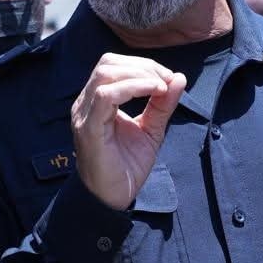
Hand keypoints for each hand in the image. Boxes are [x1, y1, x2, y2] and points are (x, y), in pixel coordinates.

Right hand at [70, 53, 185, 208]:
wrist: (113, 199)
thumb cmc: (127, 166)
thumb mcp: (152, 129)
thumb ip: (162, 104)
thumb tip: (178, 77)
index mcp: (96, 102)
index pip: (114, 66)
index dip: (143, 65)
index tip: (168, 78)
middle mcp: (85, 104)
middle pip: (107, 63)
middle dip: (142, 66)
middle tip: (166, 80)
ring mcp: (84, 115)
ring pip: (105, 74)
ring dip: (139, 74)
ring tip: (160, 87)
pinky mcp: (88, 129)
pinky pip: (106, 96)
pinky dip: (133, 87)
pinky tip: (153, 92)